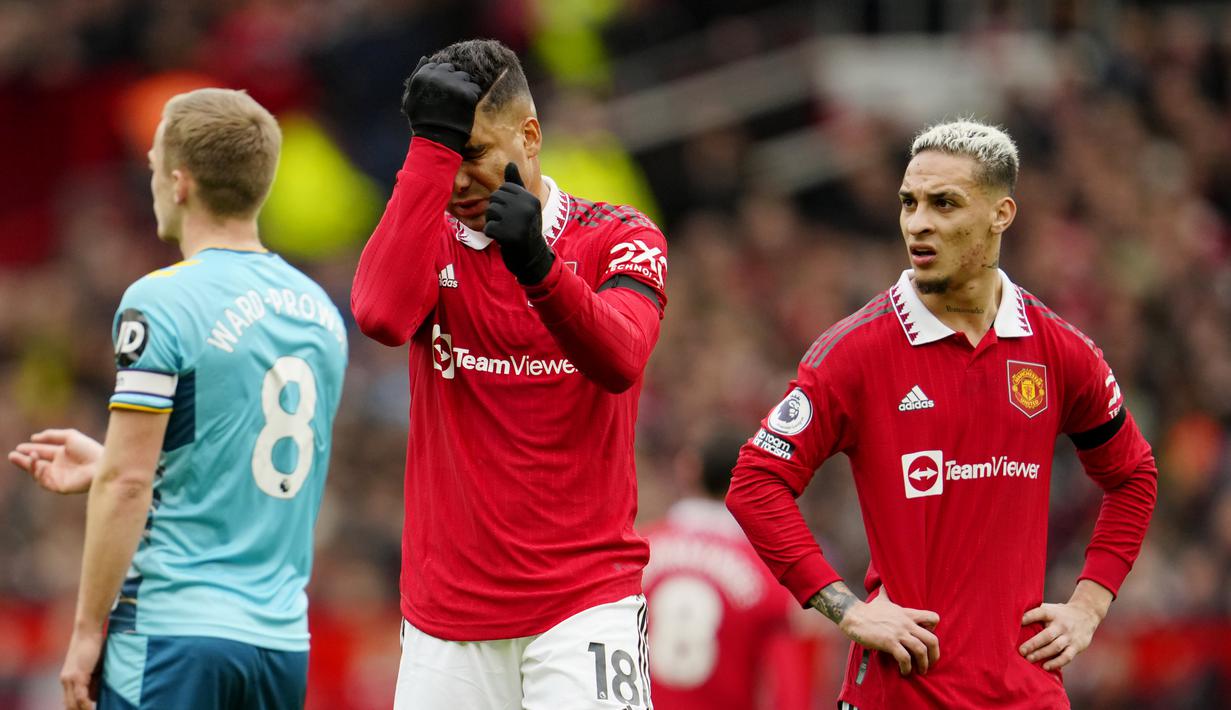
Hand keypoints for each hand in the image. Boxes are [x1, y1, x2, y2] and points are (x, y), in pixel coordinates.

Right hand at [8, 429, 102, 493]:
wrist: (100, 465)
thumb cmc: (89, 449)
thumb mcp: (69, 436)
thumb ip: (51, 435)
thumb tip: (33, 437)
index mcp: (63, 454)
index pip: (42, 452)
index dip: (30, 449)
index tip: (19, 447)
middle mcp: (60, 466)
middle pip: (37, 464)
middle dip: (23, 460)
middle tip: (12, 455)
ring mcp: (59, 477)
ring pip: (37, 473)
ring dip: (30, 465)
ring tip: (28, 456)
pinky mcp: (59, 487)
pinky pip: (43, 481)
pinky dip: (37, 472)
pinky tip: (35, 462)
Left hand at [61, 627, 102, 708]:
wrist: (87, 630)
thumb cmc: (93, 644)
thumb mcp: (93, 666)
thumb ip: (93, 680)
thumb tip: (96, 695)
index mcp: (67, 678)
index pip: (69, 701)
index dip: (77, 708)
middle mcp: (65, 680)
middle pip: (69, 705)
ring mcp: (69, 678)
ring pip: (72, 703)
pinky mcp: (77, 675)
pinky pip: (80, 696)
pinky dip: (86, 705)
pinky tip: (92, 709)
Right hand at [401, 56, 482, 153]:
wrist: (437, 140)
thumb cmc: (422, 121)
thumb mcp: (410, 99)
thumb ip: (416, 76)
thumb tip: (425, 58)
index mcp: (422, 75)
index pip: (436, 66)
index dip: (439, 80)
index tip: (439, 94)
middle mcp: (437, 76)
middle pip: (451, 69)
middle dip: (452, 81)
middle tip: (450, 100)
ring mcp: (453, 84)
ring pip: (465, 77)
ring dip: (463, 88)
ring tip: (457, 105)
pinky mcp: (467, 93)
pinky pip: (475, 88)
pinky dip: (472, 97)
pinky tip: (465, 109)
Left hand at [484, 163, 553, 284]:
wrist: (531, 256)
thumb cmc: (525, 227)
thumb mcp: (525, 204)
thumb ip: (516, 184)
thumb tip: (510, 163)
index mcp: (530, 198)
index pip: (504, 188)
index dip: (504, 201)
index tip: (514, 214)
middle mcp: (526, 207)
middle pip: (495, 198)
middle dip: (497, 211)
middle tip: (508, 223)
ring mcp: (517, 221)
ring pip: (490, 211)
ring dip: (494, 222)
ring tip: (506, 230)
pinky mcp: (508, 235)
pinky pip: (487, 227)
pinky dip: (492, 234)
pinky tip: (503, 239)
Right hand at [838, 591, 939, 675]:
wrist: (853, 615)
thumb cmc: (867, 610)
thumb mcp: (881, 599)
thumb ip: (885, 593)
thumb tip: (882, 584)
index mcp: (907, 614)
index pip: (933, 618)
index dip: (935, 630)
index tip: (928, 640)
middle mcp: (906, 623)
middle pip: (932, 639)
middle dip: (935, 654)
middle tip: (931, 663)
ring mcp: (898, 633)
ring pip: (921, 650)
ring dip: (923, 664)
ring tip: (920, 671)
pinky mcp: (889, 642)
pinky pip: (904, 658)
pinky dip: (907, 667)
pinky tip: (904, 671)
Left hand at [1019, 582, 1110, 670]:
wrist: (1087, 614)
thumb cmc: (1059, 613)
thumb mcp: (1049, 609)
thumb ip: (1034, 613)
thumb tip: (1010, 617)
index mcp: (1052, 613)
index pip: (1040, 613)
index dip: (1028, 617)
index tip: (1018, 621)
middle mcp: (1061, 624)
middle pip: (1047, 635)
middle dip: (1033, 643)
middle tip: (1021, 651)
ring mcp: (1069, 636)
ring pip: (1055, 647)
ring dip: (1042, 654)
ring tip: (1029, 659)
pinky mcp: (1077, 646)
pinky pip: (1067, 656)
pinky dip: (1056, 662)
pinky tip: (1046, 667)